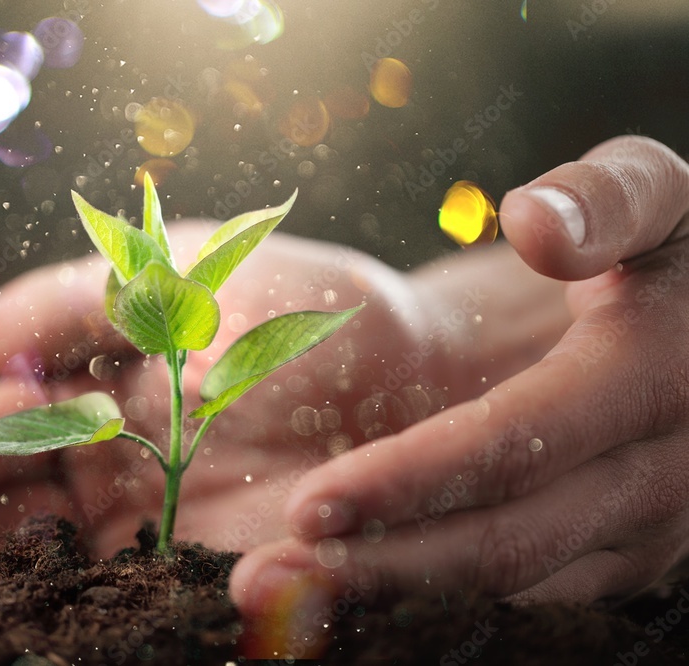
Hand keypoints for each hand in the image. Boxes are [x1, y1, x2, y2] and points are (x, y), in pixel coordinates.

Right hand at [0, 222, 471, 591]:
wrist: (436, 374)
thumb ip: (81, 300)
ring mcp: (164, 525)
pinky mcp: (216, 575)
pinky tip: (21, 639)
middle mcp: (121, 463)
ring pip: (54, 563)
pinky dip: (75, 621)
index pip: (6, 426)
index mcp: (104, 388)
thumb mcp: (190, 278)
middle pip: (11, 506)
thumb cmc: (312, 309)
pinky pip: (135, 603)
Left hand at [229, 136, 688, 656]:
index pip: (511, 447)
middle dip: (381, 563)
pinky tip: (355, 585)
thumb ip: (604, 199)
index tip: (308, 502)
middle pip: (501, 544)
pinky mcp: (617, 554)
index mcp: (647, 382)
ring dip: (394, 593)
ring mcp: (639, 531)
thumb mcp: (659, 200)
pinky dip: (433, 591)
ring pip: (506, 583)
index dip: (406, 481)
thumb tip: (534, 222)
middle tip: (270, 575)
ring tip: (288, 593)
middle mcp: (650, 478)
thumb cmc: (676, 256)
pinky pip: (520, 588)